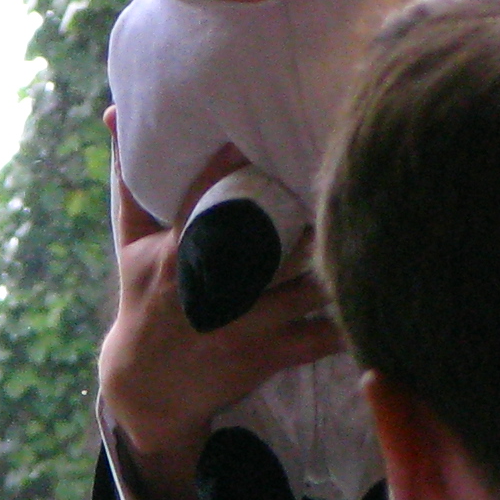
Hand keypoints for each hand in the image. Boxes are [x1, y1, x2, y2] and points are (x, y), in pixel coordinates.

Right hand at [96, 115, 344, 499]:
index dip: (234, 169)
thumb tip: (113, 111)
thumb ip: (129, 180)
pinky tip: (386, 295)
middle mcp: (211, 287)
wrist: (146, 389)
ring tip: (380, 223)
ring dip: (341, 258)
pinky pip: (321, 336)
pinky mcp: (269, 356)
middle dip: (308, 212)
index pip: (206, 203)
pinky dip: (352, 321)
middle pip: (269, 242)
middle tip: (349, 171)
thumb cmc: (143, 302)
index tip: (267, 133)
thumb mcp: (128, 245)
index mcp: (175, 253)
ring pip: (305, 284)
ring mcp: (244, 323)